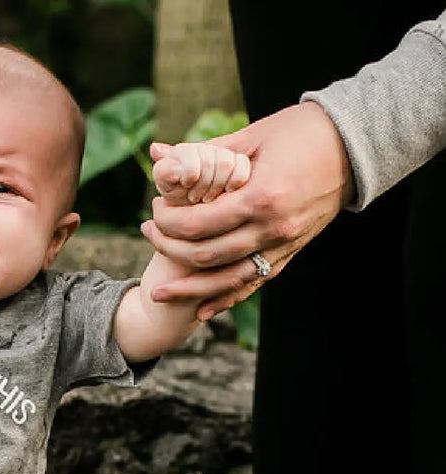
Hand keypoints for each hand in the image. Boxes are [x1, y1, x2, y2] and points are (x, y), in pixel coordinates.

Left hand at [140, 102, 353, 318]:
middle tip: (149, 234)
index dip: (168, 222)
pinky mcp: (288, 255)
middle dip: (169, 248)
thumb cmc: (303, 132)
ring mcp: (282, 246)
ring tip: (157, 292)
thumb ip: (204, 152)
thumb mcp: (252, 137)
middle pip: (206, 256)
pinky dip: (224, 300)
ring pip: (226, 281)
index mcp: (261, 197)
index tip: (154, 210)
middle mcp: (272, 229)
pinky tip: (199, 310)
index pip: (199, 224)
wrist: (356, 146)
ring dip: (188, 290)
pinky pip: (251, 285)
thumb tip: (157, 153)